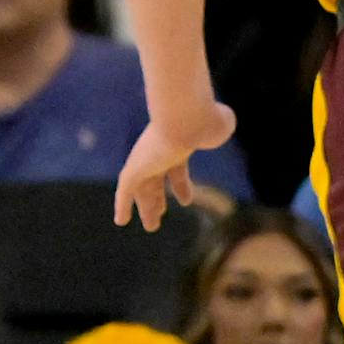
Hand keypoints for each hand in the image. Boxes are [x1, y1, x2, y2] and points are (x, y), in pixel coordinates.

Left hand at [114, 99, 238, 231]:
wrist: (187, 116)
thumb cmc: (206, 120)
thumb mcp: (218, 123)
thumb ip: (220, 125)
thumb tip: (223, 122)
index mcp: (179, 143)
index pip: (177, 168)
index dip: (181, 186)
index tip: (185, 201)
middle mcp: (160, 150)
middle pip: (157, 177)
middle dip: (158, 195)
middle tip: (160, 212)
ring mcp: (146, 158)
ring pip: (143, 187)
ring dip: (146, 207)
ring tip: (151, 227)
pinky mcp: (135, 167)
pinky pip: (126, 189)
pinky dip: (122, 205)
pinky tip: (120, 221)